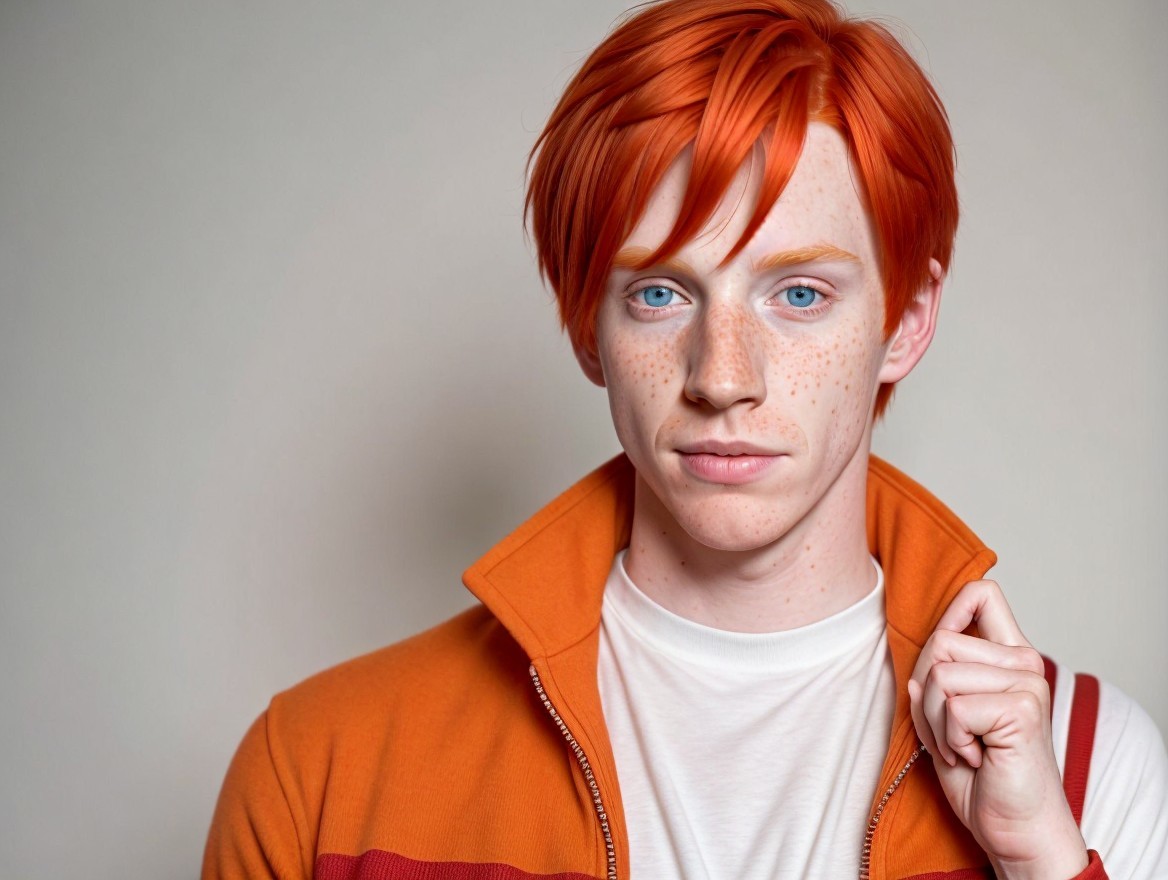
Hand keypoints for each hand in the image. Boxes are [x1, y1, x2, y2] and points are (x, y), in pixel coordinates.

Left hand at [908, 579, 1088, 879]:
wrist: (1017, 832)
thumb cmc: (983, 780)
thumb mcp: (946, 723)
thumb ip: (936, 685)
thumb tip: (921, 667)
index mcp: (1008, 659)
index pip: (982, 595)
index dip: (949, 609)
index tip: (941, 646)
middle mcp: (1023, 663)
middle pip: (939, 641)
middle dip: (926, 693)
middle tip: (952, 734)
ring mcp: (1027, 683)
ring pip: (939, 675)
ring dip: (936, 723)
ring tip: (965, 748)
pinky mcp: (1023, 709)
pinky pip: (953, 707)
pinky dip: (949, 739)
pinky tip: (975, 758)